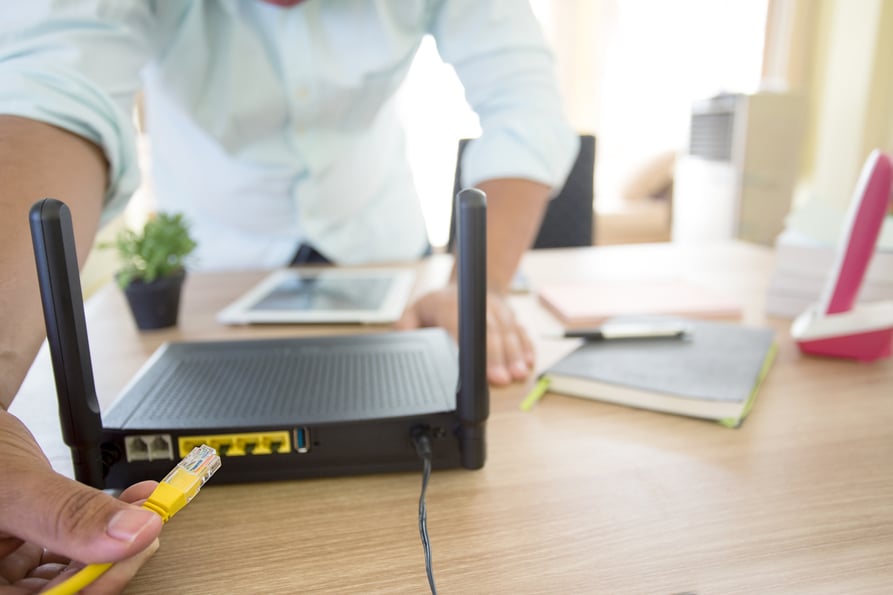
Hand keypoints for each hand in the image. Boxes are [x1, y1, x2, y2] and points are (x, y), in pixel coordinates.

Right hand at [0, 410, 161, 593]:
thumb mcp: (14, 483)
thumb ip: (69, 514)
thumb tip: (132, 534)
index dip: (87, 590)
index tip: (128, 558)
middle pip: (54, 593)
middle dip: (108, 564)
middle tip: (144, 534)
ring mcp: (3, 562)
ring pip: (66, 572)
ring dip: (113, 545)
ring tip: (143, 515)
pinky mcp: (21, 542)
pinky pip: (67, 546)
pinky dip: (101, 527)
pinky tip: (128, 506)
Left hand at [395, 285, 534, 385]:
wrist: (470, 284)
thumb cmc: (441, 305)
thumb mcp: (416, 310)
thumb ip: (406, 327)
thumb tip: (403, 341)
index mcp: (450, 304)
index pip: (461, 323)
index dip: (469, 344)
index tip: (475, 364)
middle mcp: (478, 303)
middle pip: (490, 329)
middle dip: (497, 356)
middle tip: (501, 378)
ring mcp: (497, 309)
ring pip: (509, 330)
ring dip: (515, 353)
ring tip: (517, 374)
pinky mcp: (511, 316)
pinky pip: (521, 331)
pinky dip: (526, 347)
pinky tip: (528, 363)